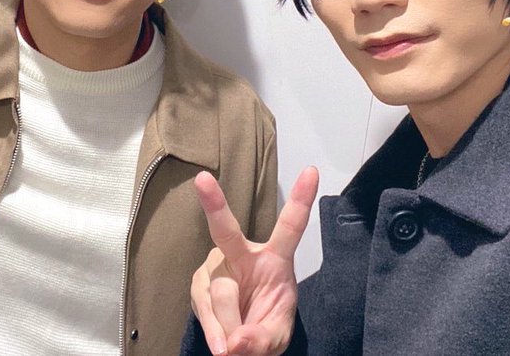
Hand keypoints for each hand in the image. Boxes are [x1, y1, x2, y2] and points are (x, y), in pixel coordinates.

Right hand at [191, 167, 319, 355]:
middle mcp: (241, 254)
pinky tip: (222, 344)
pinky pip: (205, 308)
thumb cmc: (264, 324)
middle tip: (203, 180)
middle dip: (214, 203)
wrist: (239, 343)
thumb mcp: (275, 336)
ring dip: (230, 324)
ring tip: (235, 345)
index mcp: (275, 258)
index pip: (291, 227)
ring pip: (221, 292)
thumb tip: (236, 342)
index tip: (311, 172)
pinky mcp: (198, 284)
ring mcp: (215, 267)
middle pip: (227, 230)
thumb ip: (261, 339)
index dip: (301, 199)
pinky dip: (215, 332)